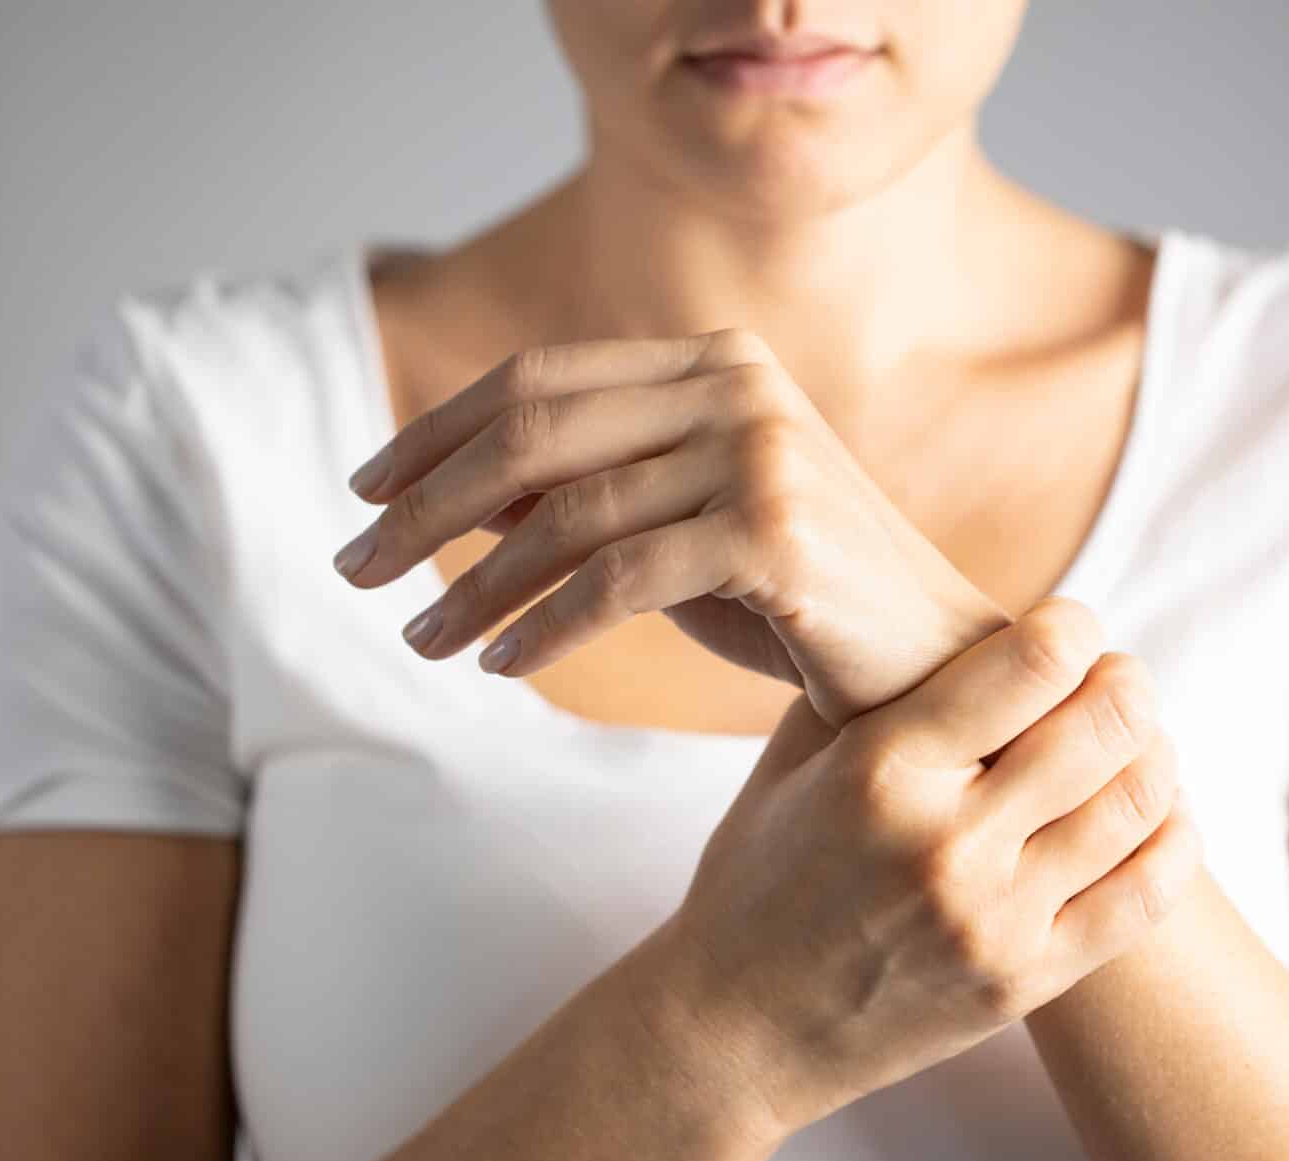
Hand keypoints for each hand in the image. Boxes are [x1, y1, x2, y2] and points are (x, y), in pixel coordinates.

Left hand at [333, 329, 1008, 726]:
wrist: (936, 671)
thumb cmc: (800, 604)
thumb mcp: (679, 530)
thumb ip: (589, 491)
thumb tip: (451, 490)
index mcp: (715, 361)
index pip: (538, 380)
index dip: (435, 433)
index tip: (363, 492)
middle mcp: (739, 386)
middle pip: (535, 435)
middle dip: (425, 507)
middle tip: (352, 568)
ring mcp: (764, 453)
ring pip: (567, 515)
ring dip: (473, 586)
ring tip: (419, 641)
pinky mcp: (778, 532)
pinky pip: (618, 580)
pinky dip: (543, 627)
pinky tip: (500, 666)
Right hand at [639, 597, 1201, 1137]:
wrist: (736, 1031)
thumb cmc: (760, 876)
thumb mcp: (795, 758)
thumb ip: (880, 685)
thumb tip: (969, 612)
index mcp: (881, 769)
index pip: (1035, 662)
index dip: (1075, 626)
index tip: (1070, 627)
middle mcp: (944, 842)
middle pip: (1108, 722)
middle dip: (1127, 682)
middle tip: (1116, 679)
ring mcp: (992, 921)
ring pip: (1140, 802)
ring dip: (1154, 752)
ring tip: (1135, 741)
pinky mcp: (1024, 982)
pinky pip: (1147, 894)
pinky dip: (1173, 836)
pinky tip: (1157, 813)